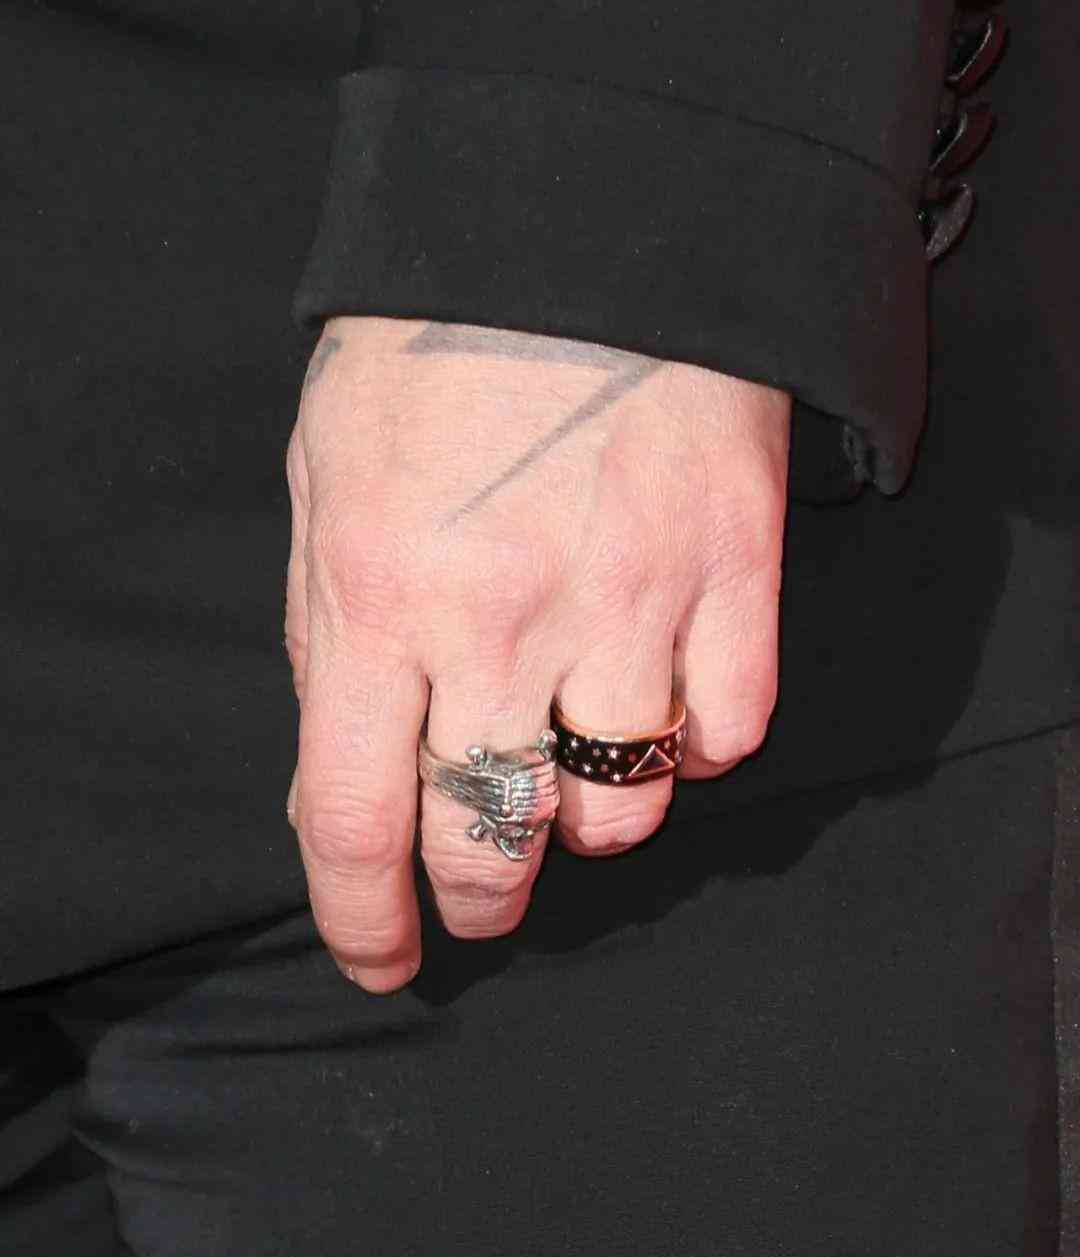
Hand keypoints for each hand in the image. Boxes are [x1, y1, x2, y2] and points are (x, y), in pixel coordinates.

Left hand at [284, 317, 790, 992]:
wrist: (589, 224)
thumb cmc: (433, 352)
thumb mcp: (329, 482)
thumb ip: (329, 634)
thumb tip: (352, 767)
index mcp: (378, 597)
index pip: (354, 818)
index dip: (362, 920)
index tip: (381, 958)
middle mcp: (502, 623)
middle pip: (489, 839)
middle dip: (478, 898)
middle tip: (479, 895)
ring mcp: (629, 604)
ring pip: (618, 815)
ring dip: (586, 824)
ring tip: (570, 772)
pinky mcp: (734, 576)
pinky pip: (726, 736)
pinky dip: (692, 751)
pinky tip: (661, 704)